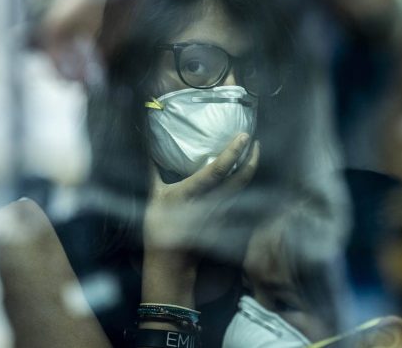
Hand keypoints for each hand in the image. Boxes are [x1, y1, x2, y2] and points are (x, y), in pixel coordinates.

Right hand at [142, 134, 258, 305]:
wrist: (172, 265)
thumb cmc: (158, 229)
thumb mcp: (153, 198)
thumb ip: (152, 172)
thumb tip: (144, 147)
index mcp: (191, 193)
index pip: (218, 170)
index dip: (233, 152)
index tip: (245, 136)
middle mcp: (211, 202)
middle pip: (241, 178)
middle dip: (252, 158)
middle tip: (256, 142)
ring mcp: (222, 213)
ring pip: (243, 188)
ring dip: (250, 170)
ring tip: (253, 153)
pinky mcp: (226, 221)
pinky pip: (238, 198)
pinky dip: (243, 184)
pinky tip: (244, 175)